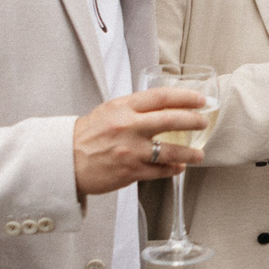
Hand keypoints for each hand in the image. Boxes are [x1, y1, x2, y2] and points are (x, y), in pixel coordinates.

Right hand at [73, 88, 207, 197]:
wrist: (64, 160)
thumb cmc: (87, 135)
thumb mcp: (108, 111)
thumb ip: (134, 108)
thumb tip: (162, 106)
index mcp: (123, 108)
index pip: (161, 97)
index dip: (185, 97)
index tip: (200, 100)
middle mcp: (128, 127)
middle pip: (170, 120)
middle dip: (193, 120)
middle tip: (203, 122)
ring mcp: (130, 150)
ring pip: (170, 151)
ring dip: (189, 153)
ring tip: (199, 155)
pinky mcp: (130, 171)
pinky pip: (159, 170)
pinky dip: (172, 169)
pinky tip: (178, 167)